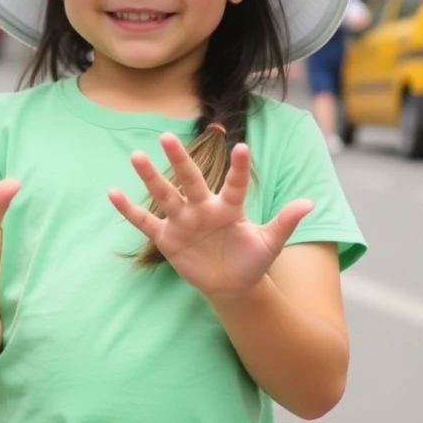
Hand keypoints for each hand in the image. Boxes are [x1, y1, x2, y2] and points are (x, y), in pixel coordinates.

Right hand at [108, 133, 312, 299]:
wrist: (231, 284)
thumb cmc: (252, 260)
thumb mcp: (270, 243)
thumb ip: (285, 222)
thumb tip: (309, 202)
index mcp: (229, 207)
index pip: (234, 184)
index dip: (238, 168)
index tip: (241, 147)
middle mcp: (203, 208)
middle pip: (190, 181)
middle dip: (179, 160)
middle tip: (167, 137)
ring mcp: (183, 221)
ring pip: (164, 195)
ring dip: (151, 178)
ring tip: (136, 156)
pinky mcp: (168, 238)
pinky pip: (145, 222)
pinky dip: (129, 210)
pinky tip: (112, 192)